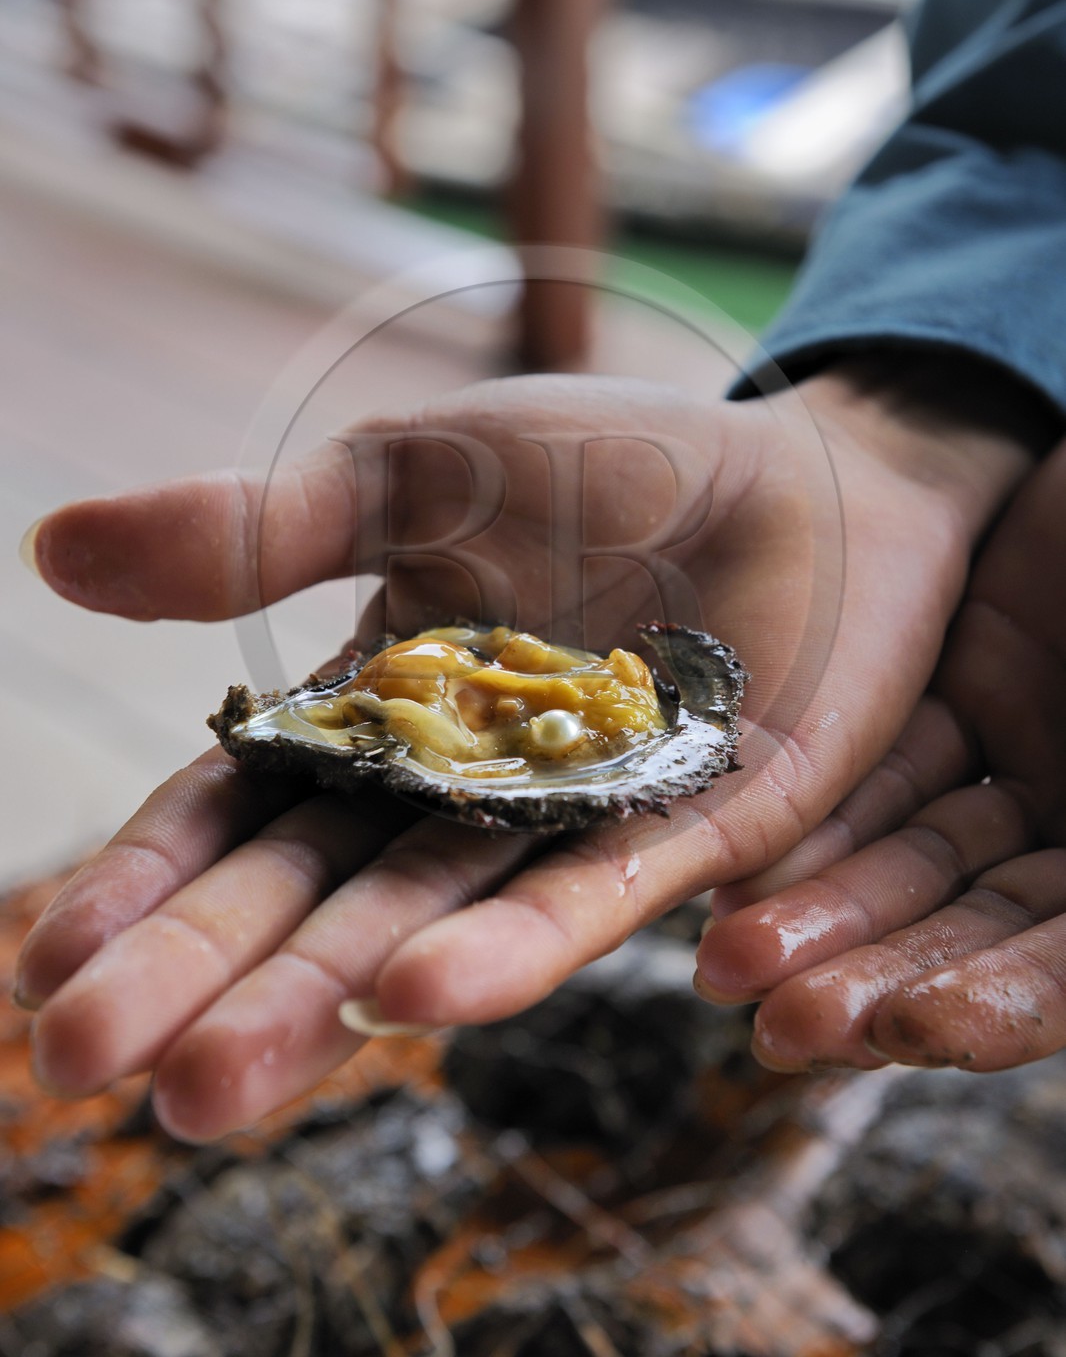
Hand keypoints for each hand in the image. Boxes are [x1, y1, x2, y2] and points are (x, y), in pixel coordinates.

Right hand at [15, 366, 1038, 1138]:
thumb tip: (50, 549)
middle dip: (207, 977)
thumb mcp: (408, 476)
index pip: (243, 813)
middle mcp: (462, 792)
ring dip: (327, 996)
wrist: (798, 467)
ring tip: (214, 1085)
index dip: (151, 886)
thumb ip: (257, 531)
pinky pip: (594, 895)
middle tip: (95, 1066)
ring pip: (433, 918)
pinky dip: (511, 944)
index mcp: (379, 714)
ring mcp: (573, 822)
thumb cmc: (602, 464)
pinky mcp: (693, 832)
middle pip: (316, 891)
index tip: (48, 968)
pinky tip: (418, 993)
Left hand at [696, 436, 1065, 1072]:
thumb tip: (1065, 938)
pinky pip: (888, 755)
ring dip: (826, 909)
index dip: (1007, 1005)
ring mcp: (1041, 759)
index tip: (917, 1030)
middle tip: (775, 1025)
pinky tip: (745, 848)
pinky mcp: (978, 682)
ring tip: (728, 956)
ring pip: (918, 855)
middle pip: (981, 929)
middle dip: (882, 977)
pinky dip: (822, 805)